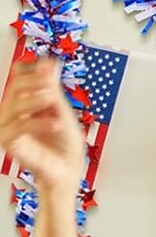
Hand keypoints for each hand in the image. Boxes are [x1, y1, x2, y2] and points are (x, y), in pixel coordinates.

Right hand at [0, 58, 87, 195]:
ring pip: (14, 104)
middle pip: (15, 87)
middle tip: (49, 82)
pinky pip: (19, 126)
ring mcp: (8, 125)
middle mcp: (14, 111)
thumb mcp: (63, 113)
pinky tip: (54, 123)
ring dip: (34, 100)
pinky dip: (37, 123)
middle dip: (33, 81)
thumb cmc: (65, 147)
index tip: (49, 66)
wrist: (67, 172)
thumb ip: (54, 90)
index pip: (21, 78)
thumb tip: (49, 64)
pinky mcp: (9, 140)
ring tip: (51, 99)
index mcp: (27, 102)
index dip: (32, 70)